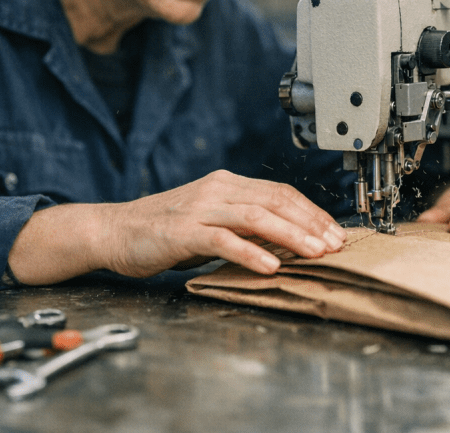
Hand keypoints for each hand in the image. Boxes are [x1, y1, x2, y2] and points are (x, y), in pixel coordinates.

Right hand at [9, 170, 346, 284]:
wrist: (113, 230)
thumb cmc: (163, 231)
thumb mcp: (211, 222)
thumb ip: (244, 226)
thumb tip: (286, 239)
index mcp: (227, 184)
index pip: (281, 192)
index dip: (311, 212)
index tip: (334, 232)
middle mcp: (218, 190)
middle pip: (276, 201)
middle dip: (311, 223)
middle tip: (335, 244)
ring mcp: (200, 208)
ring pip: (257, 216)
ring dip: (292, 236)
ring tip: (315, 253)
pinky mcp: (183, 230)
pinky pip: (224, 239)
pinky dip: (252, 252)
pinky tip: (271, 265)